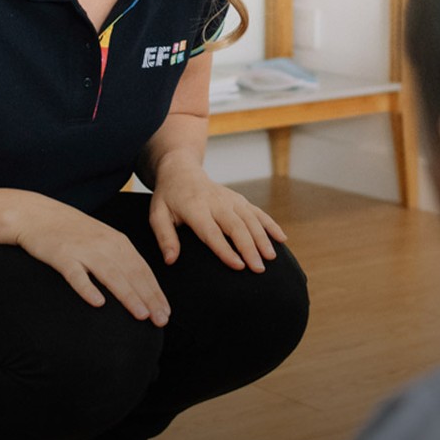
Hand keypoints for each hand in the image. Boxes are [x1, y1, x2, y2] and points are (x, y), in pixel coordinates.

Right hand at [11, 193, 169, 325]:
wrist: (36, 214)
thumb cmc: (71, 231)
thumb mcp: (101, 239)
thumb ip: (119, 258)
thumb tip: (138, 284)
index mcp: (117, 241)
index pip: (142, 270)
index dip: (156, 292)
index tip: (166, 313)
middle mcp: (105, 245)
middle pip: (131, 274)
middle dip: (149, 298)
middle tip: (161, 320)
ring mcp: (84, 250)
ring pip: (110, 275)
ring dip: (128, 295)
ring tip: (141, 315)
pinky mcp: (62, 256)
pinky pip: (76, 275)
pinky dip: (88, 288)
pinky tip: (98, 303)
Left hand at [147, 165, 287, 271]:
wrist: (181, 170)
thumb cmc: (168, 198)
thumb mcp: (157, 215)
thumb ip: (164, 237)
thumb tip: (170, 260)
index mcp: (194, 208)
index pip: (212, 232)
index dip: (225, 250)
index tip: (238, 266)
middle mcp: (216, 202)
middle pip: (236, 226)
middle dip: (250, 247)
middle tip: (259, 269)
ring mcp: (230, 199)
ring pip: (251, 219)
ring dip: (263, 238)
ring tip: (271, 258)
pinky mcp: (239, 199)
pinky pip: (257, 212)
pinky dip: (270, 224)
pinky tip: (282, 238)